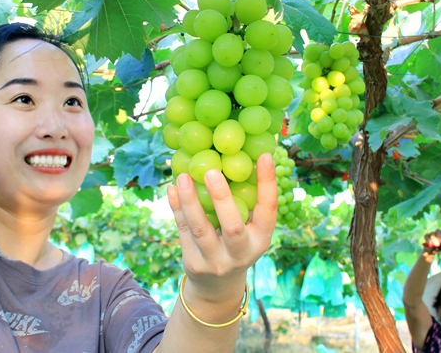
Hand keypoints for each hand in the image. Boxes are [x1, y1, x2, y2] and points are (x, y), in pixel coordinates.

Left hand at [166, 153, 277, 313]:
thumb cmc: (237, 244)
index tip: (264, 156)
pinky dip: (177, 207)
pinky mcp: (193, 262)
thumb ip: (246, 201)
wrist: (218, 287)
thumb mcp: (250, 229)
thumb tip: (245, 154)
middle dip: (222, 199)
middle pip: (233, 227)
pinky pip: (183, 230)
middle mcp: (241, 253)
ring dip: (190, 201)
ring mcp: (215, 261)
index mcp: (261, 239)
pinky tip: (172, 188)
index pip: (268, 211)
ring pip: (200, 230)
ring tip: (183, 176)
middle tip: (212, 170)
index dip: (268, 184)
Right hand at [423, 230, 440, 253]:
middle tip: (440, 241)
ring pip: (432, 234)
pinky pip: (426, 236)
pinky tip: (429, 244)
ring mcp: (432, 233)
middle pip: (438, 231)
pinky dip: (428, 240)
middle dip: (439, 236)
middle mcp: (438, 232)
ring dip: (433, 239)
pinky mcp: (427, 236)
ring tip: (435, 245)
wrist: (433, 250)